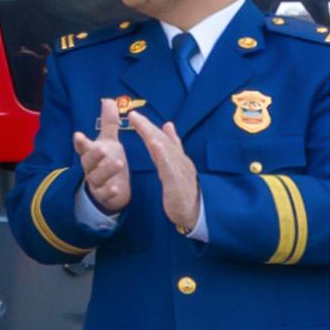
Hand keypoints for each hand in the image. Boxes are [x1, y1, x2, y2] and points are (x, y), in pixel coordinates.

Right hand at [73, 106, 134, 213]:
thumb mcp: (108, 142)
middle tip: (102, 148)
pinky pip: (104, 194)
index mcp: (91, 153)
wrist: (110, 188)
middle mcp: (90, 168)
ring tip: (118, 164)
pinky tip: (115, 188)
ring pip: (97, 177)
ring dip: (106, 171)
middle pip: (88, 161)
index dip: (80, 142)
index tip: (78, 135)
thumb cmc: (107, 161)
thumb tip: (108, 99)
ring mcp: (96, 183)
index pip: (83, 146)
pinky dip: (109, 192)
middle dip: (94, 155)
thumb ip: (108, 123)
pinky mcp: (103, 196)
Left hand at [133, 113, 204, 240]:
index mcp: (177, 158)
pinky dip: (162, 155)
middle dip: (147, 127)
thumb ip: (172, 147)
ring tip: (141, 125)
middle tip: (134, 115)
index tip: (135, 115)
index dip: (149, 127)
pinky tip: (155, 145)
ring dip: (152, 136)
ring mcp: (180, 171)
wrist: (195, 215)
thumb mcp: (177, 168)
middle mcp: (179, 161)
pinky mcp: (177, 183)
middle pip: (162, 141)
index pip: (161, 139)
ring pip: (165, 150)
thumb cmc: (184, 192)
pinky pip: (169, 167)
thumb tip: (168, 125)